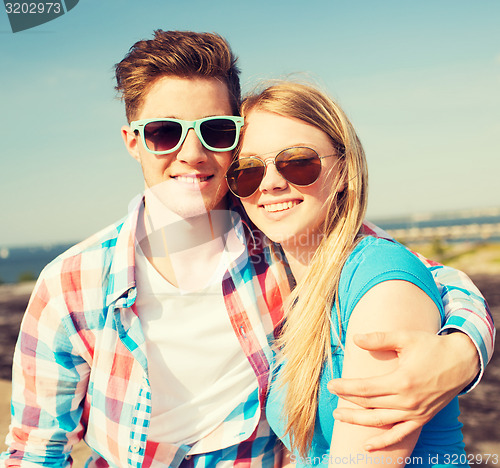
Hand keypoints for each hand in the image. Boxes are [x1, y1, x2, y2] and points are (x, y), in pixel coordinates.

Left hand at [327, 330, 478, 450]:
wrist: (461, 361)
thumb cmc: (431, 346)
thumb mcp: (405, 338)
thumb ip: (379, 338)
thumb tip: (355, 338)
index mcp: (401, 381)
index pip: (365, 388)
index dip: (345, 388)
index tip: (331, 385)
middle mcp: (407, 401)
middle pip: (369, 404)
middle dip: (347, 400)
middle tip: (332, 395)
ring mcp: (415, 413)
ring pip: (379, 421)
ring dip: (357, 420)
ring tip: (339, 416)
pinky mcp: (422, 419)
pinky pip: (400, 435)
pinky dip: (383, 442)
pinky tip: (368, 446)